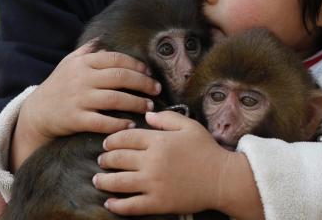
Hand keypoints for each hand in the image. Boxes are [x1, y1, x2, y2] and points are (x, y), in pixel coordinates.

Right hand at [11, 42, 159, 169]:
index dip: (136, 65)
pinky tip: (130, 125)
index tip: (149, 72)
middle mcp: (81, 78)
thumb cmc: (58, 86)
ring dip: (136, 103)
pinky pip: (101, 121)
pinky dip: (118, 123)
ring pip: (114, 99)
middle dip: (143, 83)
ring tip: (149, 107)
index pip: (116, 59)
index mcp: (83, 63)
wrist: (35, 113)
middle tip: (157, 90)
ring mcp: (78, 99)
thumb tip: (103, 37)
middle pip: (119, 77)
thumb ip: (87, 50)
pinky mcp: (75, 119)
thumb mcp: (69, 63)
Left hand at [94, 111, 230, 215]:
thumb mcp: (189, 126)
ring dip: (104, 181)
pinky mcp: (157, 202)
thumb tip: (146, 115)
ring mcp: (153, 183)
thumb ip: (167, 118)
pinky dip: (117, 205)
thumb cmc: (207, 150)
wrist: (223, 179)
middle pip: (117, 158)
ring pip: (118, 182)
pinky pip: (130, 205)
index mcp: (158, 141)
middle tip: (101, 161)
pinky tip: (110, 203)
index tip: (107, 143)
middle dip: (105, 159)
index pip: (125, 137)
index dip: (112, 140)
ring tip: (98, 179)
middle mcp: (152, 161)